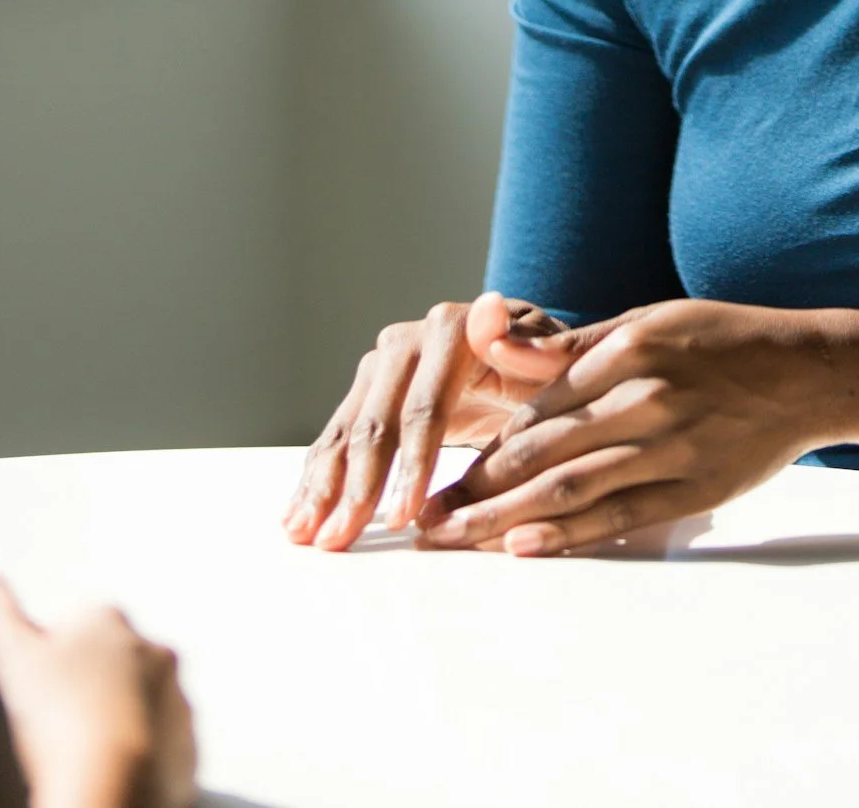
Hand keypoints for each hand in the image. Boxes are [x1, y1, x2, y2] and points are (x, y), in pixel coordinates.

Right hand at [0, 575, 194, 807]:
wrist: (110, 781)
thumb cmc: (58, 716)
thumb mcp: (14, 658)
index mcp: (110, 621)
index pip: (81, 627)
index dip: (57, 660)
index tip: (42, 691)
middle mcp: (153, 650)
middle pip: (117, 664)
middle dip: (94, 687)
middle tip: (62, 725)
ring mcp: (176, 696)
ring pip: (143, 704)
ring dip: (121, 721)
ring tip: (87, 755)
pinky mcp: (188, 742)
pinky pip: (163, 746)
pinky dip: (143, 756)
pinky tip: (113, 773)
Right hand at [284, 291, 570, 548]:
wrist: (526, 359)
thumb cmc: (550, 370)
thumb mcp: (559, 361)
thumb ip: (536, 346)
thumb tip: (490, 318)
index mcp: (453, 329)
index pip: (425, 408)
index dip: (413, 465)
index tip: (405, 517)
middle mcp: (407, 340)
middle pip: (376, 422)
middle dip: (359, 487)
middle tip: (342, 540)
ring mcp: (381, 366)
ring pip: (347, 432)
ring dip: (325, 487)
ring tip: (308, 536)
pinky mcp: (366, 391)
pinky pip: (336, 437)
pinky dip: (316, 477)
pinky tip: (298, 515)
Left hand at [416, 297, 840, 556]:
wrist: (807, 374)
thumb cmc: (721, 342)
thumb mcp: (649, 319)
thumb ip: (572, 344)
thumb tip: (495, 343)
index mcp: (629, 349)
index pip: (534, 406)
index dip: (481, 443)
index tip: (435, 468)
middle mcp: (646, 398)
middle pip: (541, 453)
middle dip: (474, 489)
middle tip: (424, 520)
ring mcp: (671, 449)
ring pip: (570, 490)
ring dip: (503, 519)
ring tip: (454, 539)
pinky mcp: (693, 490)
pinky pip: (619, 517)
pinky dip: (568, 535)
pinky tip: (523, 547)